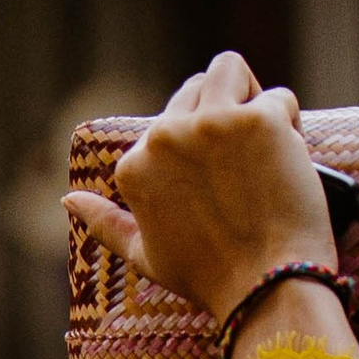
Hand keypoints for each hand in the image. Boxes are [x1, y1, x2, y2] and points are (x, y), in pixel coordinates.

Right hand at [64, 49, 334, 328]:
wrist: (267, 290)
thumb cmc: (210, 279)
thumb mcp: (146, 257)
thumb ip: (106, 224)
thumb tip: (68, 200)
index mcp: (135, 166)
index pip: (167, 126)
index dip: (199, 149)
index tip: (221, 185)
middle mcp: (165, 138)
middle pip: (196, 88)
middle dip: (221, 111)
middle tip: (247, 158)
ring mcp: (213, 124)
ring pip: (228, 68)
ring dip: (247, 92)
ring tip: (263, 135)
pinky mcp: (260, 120)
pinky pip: (278, 97)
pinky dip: (289, 121)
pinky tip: (290, 155)